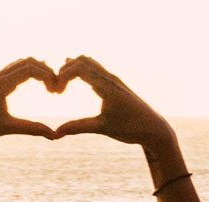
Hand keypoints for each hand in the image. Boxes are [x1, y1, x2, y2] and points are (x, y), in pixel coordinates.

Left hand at [0, 59, 60, 149]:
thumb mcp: (7, 128)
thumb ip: (31, 129)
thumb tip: (54, 136)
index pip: (29, 69)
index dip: (47, 76)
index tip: (56, 89)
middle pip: (27, 62)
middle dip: (44, 71)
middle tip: (55, 87)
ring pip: (19, 64)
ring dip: (35, 70)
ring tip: (48, 85)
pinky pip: (12, 69)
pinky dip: (26, 72)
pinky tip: (33, 83)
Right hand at [51, 57, 175, 151]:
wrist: (154, 129)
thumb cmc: (131, 128)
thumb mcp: (103, 128)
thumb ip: (78, 127)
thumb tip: (55, 134)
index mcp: (107, 86)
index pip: (80, 68)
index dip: (62, 76)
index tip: (56, 93)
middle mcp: (110, 79)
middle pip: (83, 60)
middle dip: (64, 70)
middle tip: (55, 89)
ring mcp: (112, 80)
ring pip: (89, 63)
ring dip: (72, 70)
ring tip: (60, 86)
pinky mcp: (113, 85)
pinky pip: (94, 70)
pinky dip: (79, 72)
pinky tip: (71, 80)